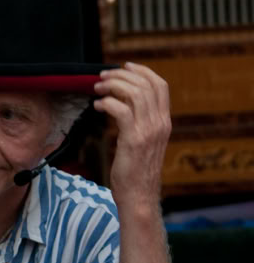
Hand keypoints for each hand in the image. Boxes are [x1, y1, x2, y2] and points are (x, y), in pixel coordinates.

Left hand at [92, 62, 170, 202]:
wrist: (139, 196)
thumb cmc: (135, 170)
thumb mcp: (142, 141)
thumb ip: (138, 122)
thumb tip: (122, 102)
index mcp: (164, 121)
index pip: (161, 85)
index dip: (142, 71)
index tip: (124, 66)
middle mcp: (160, 123)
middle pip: (146, 84)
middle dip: (122, 75)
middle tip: (103, 76)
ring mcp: (148, 131)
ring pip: (134, 93)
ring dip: (113, 86)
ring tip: (97, 88)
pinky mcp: (133, 140)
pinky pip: (121, 110)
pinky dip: (107, 102)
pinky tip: (97, 106)